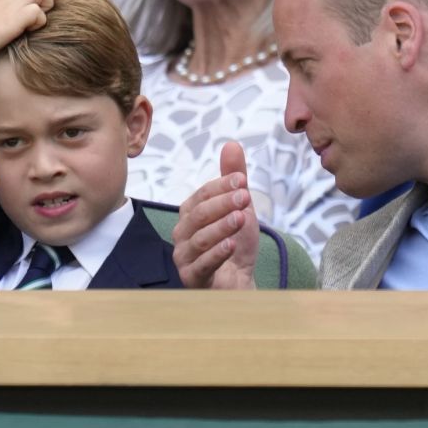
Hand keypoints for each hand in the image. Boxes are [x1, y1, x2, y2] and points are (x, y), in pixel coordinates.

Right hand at [172, 142, 258, 288]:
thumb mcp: (239, 208)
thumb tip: (231, 145)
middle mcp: (183, 233)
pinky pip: (202, 264)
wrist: (240, 282)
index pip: (202, 194)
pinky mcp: (192, 278)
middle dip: (222, 204)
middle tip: (244, 197)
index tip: (242, 181)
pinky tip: (231, 245)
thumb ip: (233, 178)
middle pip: (199, 214)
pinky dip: (217, 254)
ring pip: (199, 238)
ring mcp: (185, 256)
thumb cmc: (235, 244)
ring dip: (221, 226)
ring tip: (241, 218)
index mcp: (190, 213)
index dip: (221, 186)